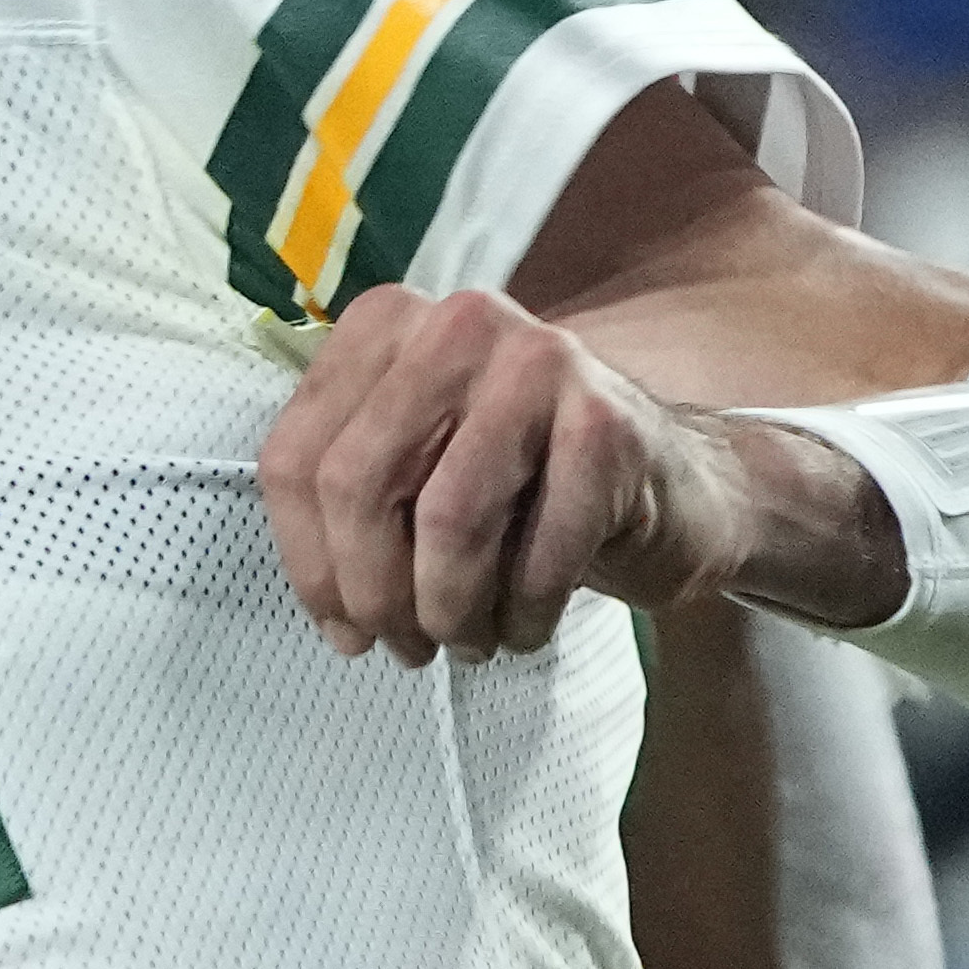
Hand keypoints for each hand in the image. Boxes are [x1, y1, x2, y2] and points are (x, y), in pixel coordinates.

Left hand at [255, 283, 884, 665]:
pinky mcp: (609, 422)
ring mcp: (540, 361)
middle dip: (372, 592)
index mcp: (386, 325)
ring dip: (449, 610)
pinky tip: (523, 628)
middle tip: (403, 646)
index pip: (295, 456)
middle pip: (355, 484)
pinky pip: (537, 551)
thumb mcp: (415, 475)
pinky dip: (522, 613)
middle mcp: (457, 322)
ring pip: (445, 518)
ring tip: (464, 642)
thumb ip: (351, 512)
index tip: (340, 625)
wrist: (673, 489)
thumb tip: (332, 614)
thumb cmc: (524, 488)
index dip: (307, 562)